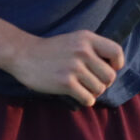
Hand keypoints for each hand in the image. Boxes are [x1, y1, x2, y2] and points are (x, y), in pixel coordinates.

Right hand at [4, 31, 124, 106]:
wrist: (23, 54)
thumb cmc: (51, 50)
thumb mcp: (74, 40)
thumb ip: (93, 49)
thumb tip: (113, 68)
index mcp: (86, 38)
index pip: (116, 52)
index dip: (116, 64)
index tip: (108, 69)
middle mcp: (82, 51)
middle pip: (110, 76)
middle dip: (103, 83)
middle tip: (91, 82)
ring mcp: (74, 67)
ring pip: (99, 89)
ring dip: (93, 92)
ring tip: (82, 88)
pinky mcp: (65, 83)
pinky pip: (88, 98)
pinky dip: (86, 100)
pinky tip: (78, 95)